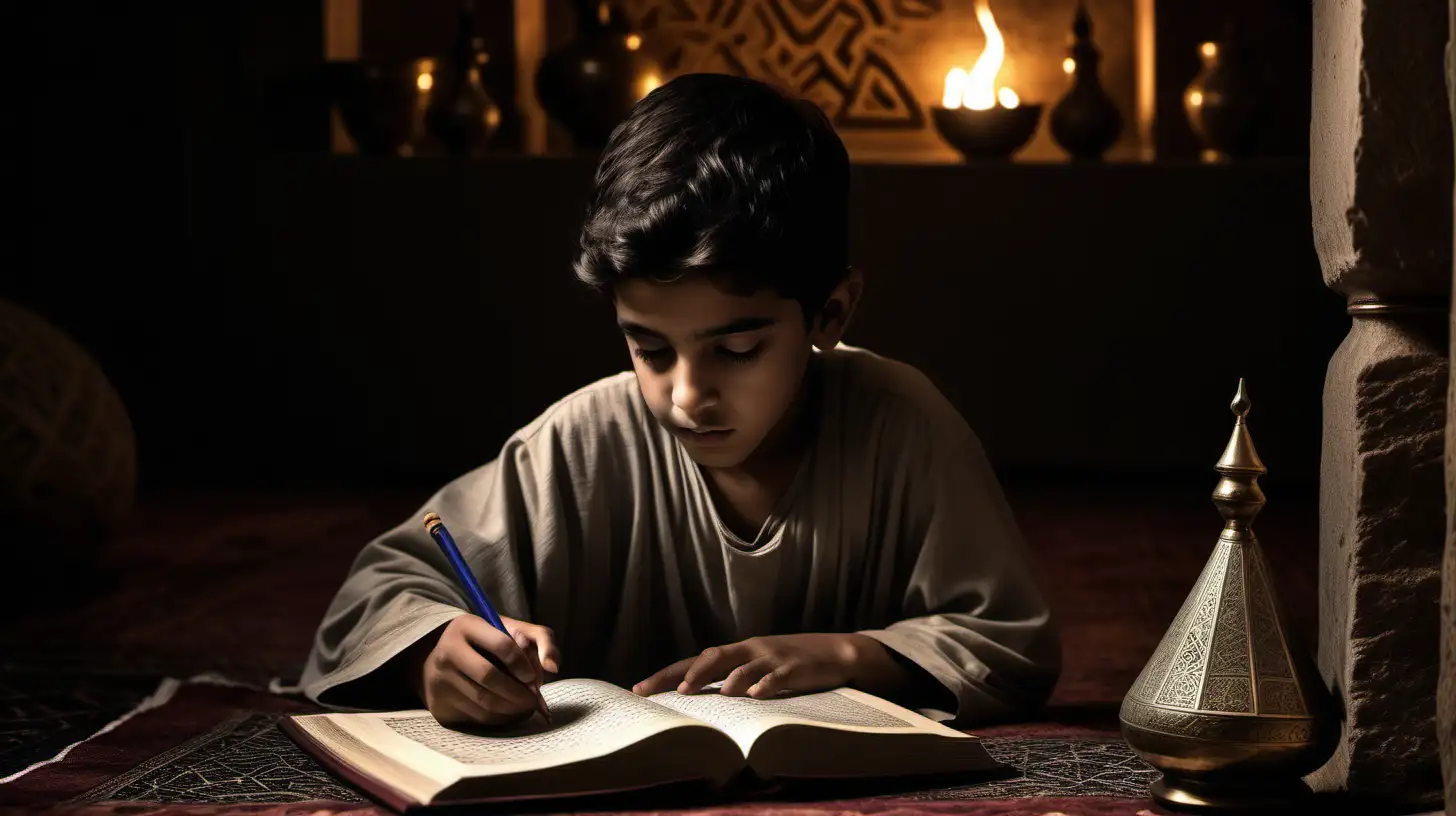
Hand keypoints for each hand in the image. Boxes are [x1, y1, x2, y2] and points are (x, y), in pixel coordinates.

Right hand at [407, 614, 560, 726]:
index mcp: (467, 626)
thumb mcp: (513, 630)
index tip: (531, 676)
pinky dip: (497, 718)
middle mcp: (447, 651)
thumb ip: (542, 640)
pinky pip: (475, 717)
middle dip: (518, 693)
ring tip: (524, 706)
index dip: (522, 664)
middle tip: (533, 700)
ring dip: (511, 709)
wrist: (443, 656)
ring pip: (483, 702)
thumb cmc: (488, 642)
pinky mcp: (438, 704)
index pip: (501, 645)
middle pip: (489, 677)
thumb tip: (553, 667)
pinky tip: (507, 712)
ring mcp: (439, 679)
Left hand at [632, 633, 882, 699]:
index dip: (667, 673)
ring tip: (709, 694)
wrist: (836, 652)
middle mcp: (750, 650)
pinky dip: (767, 684)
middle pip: (714, 656)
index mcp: (738, 651)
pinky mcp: (796, 667)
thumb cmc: (790, 663)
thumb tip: (695, 697)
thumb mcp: (757, 667)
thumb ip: (730, 678)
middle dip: (690, 673)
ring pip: (745, 665)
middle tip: (673, 693)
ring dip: (727, 679)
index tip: (639, 689)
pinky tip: (757, 695)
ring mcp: (773, 657)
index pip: (695, 660)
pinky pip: (779, 675)